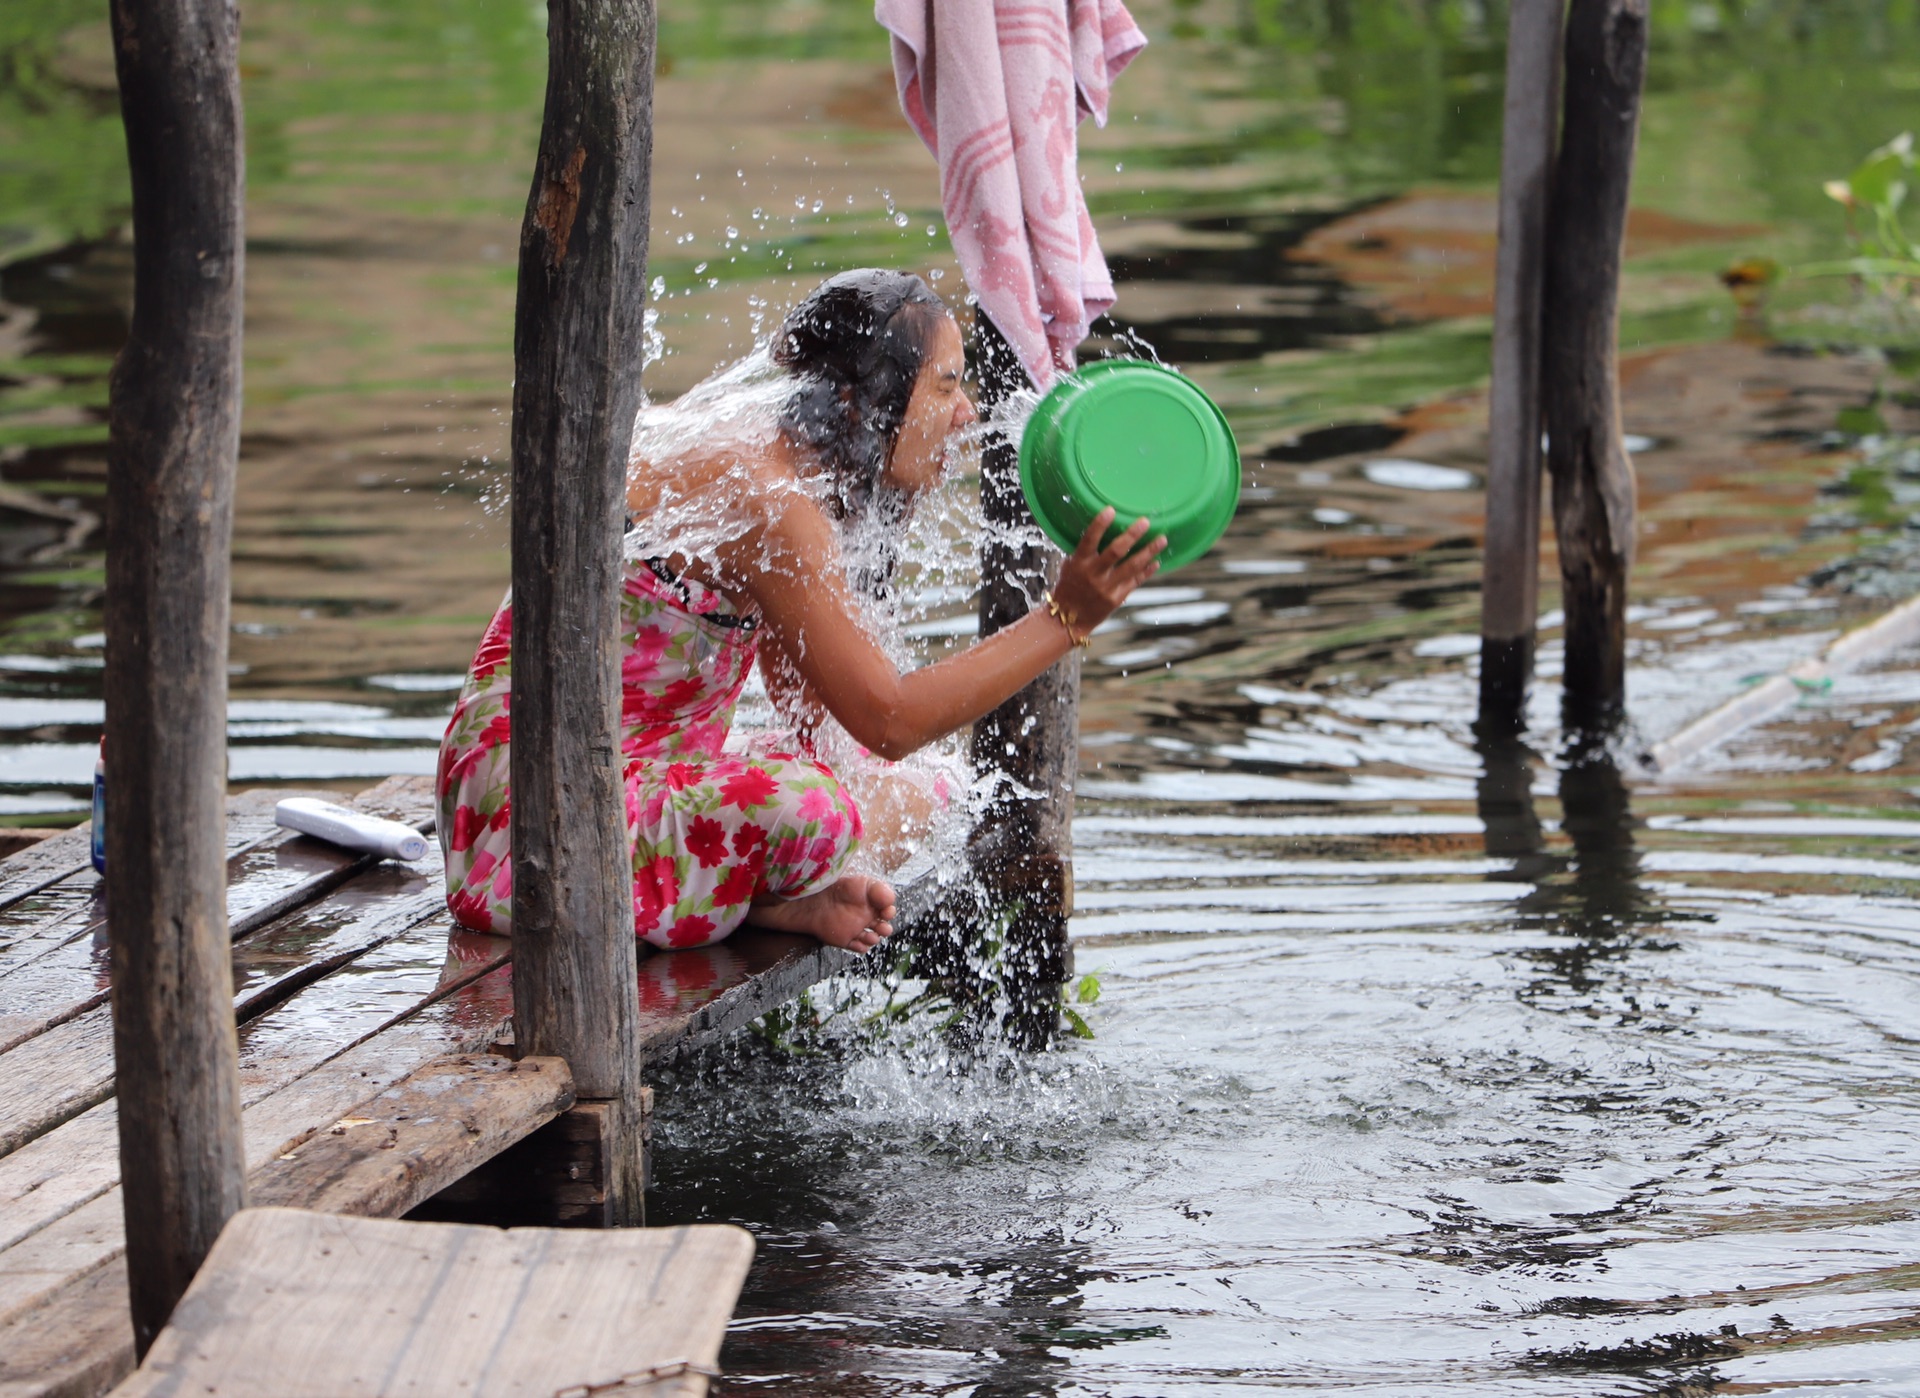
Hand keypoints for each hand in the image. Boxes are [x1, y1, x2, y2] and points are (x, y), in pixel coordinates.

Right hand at [1050, 508, 1167, 638]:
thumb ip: (1085, 551)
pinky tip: (1156, 562)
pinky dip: (1146, 571)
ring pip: (1131, 567)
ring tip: (1162, 539)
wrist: (1068, 618)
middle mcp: (1094, 574)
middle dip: (1132, 535)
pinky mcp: (1116, 598)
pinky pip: (1135, 581)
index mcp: (1080, 563)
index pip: (1089, 540)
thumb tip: (1103, 530)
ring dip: (1148, 552)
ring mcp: (1107, 587)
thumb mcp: (1071, 566)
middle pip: (1116, 551)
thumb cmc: (1069, 586)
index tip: (1111, 510)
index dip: (1099, 525)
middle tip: (1146, 522)